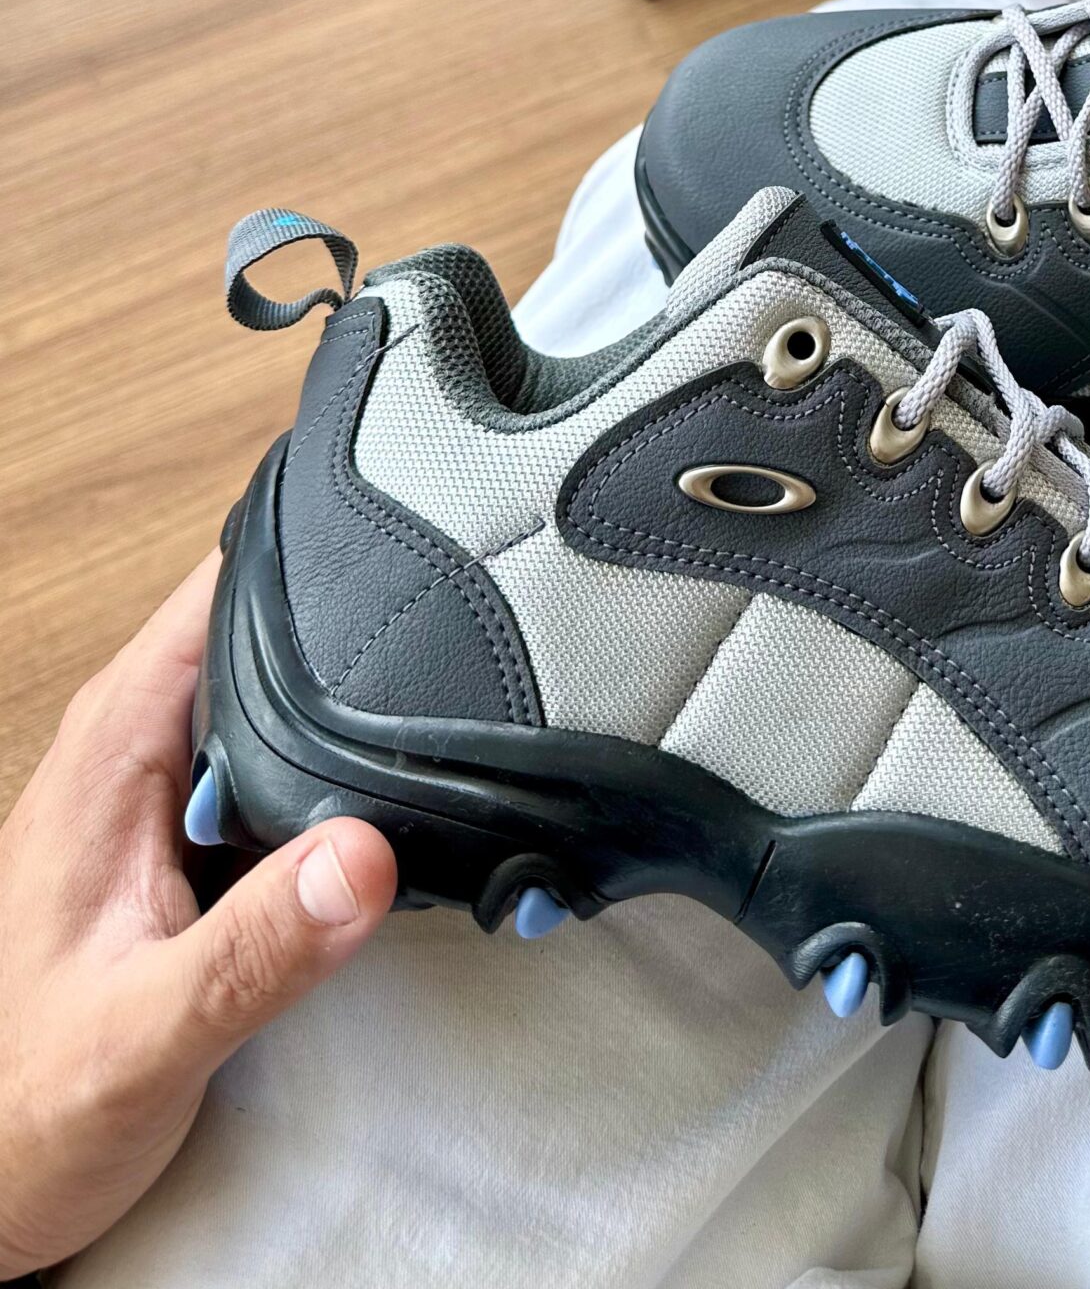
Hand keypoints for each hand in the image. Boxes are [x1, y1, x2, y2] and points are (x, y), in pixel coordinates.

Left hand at [0, 554, 395, 1272]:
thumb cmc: (26, 1113)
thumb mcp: (146, 1039)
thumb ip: (258, 950)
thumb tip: (367, 852)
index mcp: (114, 748)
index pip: (225, 587)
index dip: (321, 556)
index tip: (418, 549)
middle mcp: (137, 747)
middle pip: (276, 631)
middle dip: (369, 634)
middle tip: (472, 655)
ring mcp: (165, 791)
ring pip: (287, 700)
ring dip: (361, 715)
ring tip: (454, 735)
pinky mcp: (193, 840)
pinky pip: (285, 768)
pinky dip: (342, 780)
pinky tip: (398, 815)